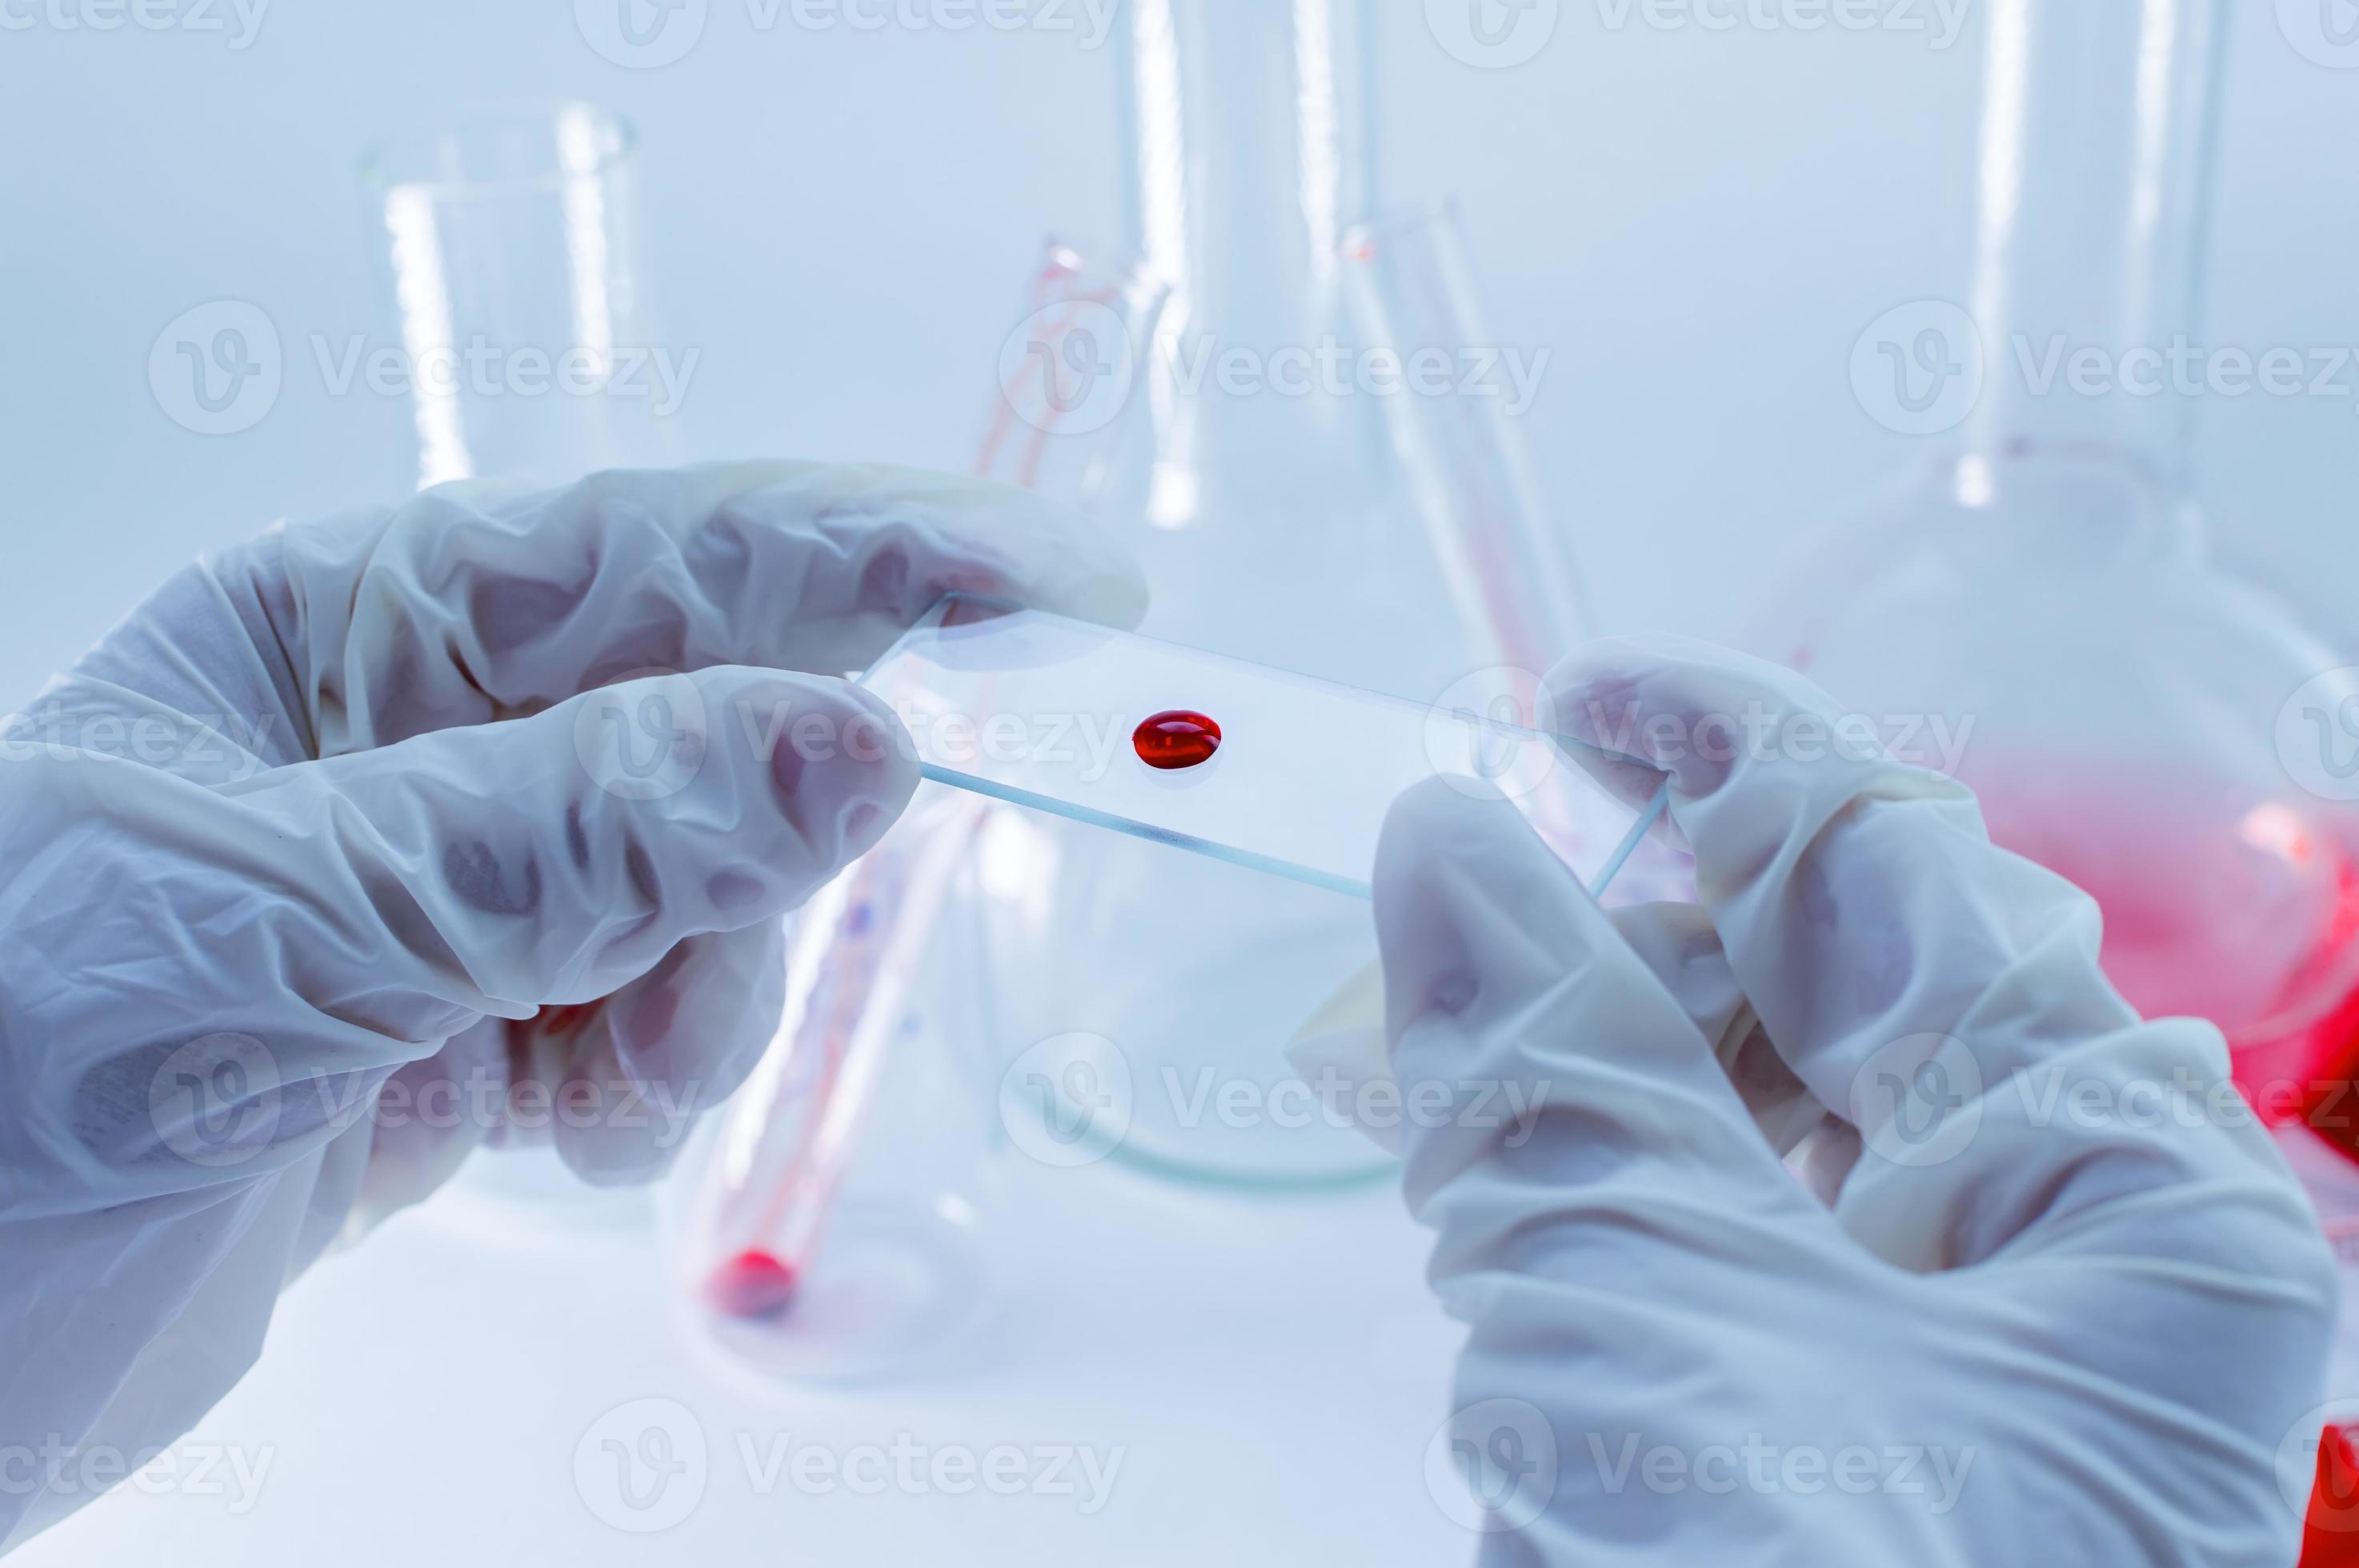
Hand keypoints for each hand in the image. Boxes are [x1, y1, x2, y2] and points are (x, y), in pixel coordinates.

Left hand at [0, 460, 1141, 1550]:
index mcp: (342, 632)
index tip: (1063, 585)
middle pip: (718, 719)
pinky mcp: (467, 1032)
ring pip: (710, 890)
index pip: (666, 554)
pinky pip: (654, 1014)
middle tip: (788, 916)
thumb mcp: (279, 924)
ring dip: (700, 990)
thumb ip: (574, 835)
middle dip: (778, 825)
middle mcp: (412, 741)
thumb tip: (851, 744)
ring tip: (587, 1084)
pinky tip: (552, 1123)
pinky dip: (650, 1076)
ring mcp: (450, 893)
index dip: (878, 556)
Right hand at [1368, 639, 2333, 1563]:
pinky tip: (1521, 1225)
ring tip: (1466, 1113)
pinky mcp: (1867, 1453)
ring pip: (1782, 1139)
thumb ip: (1546, 1055)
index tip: (1582, 695)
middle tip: (1466, 942)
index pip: (1911, 877)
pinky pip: (1743, 1264)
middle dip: (1639, 951)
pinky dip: (1625, 1214)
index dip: (1733, 752)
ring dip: (1613, 1090)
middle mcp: (2089, 1275)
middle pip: (1850, 1002)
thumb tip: (1447, 841)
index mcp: (2142, 1199)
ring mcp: (1980, 1378)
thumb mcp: (1655, 1293)